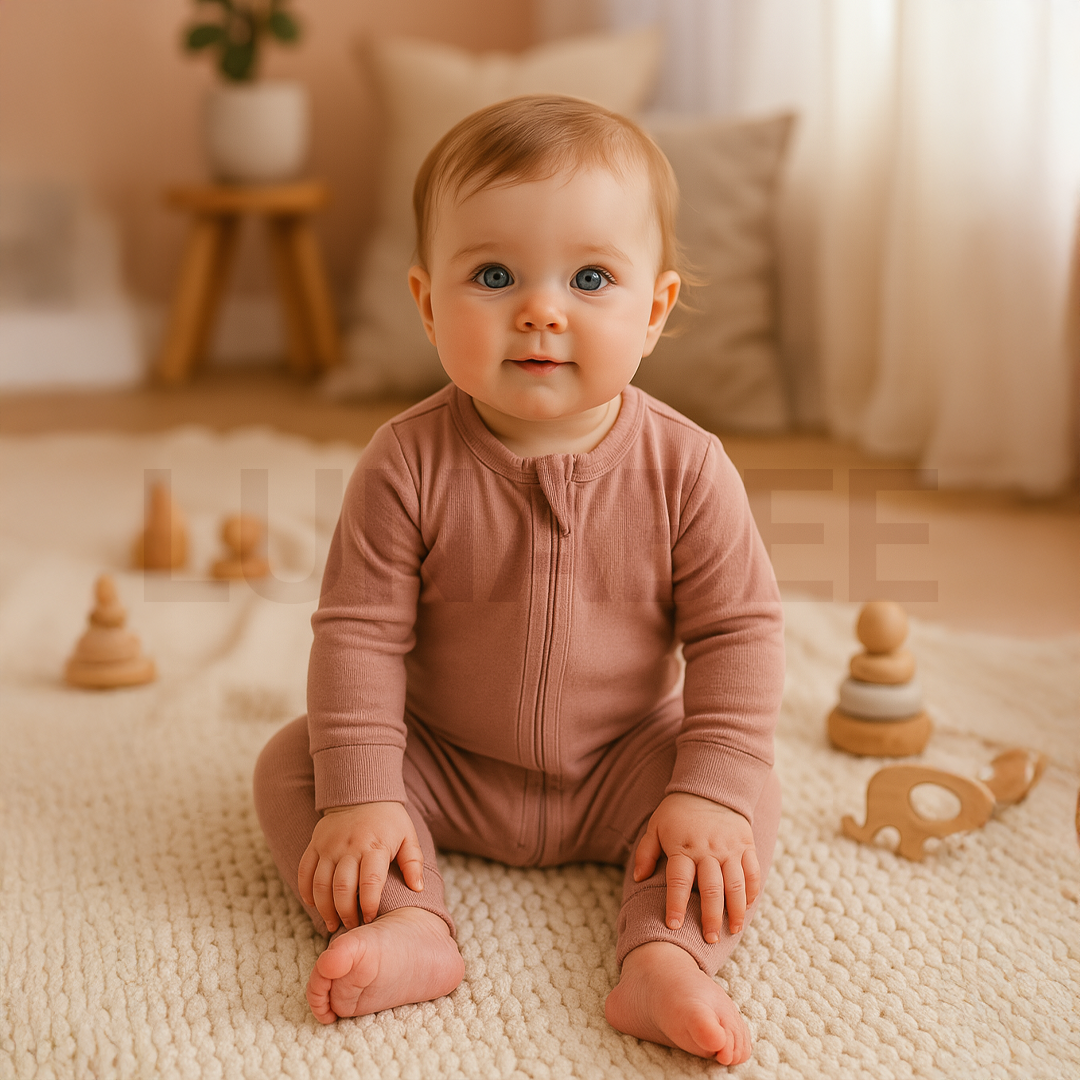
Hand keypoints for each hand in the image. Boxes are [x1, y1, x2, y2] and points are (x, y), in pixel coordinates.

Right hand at [297, 801, 423, 932]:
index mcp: (374, 846)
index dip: (369, 905)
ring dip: (324, 908)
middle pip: (342, 888)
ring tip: (333, 923)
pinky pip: (304, 871)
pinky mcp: (314, 844)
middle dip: (345, 913)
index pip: (370, 882)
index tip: (370, 918)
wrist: (361, 793)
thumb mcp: (408, 836)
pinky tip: (314, 905)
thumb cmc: (388, 821)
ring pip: (320, 884)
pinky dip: (306, 892)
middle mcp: (349, 847)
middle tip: (352, 925)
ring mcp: (328, 845)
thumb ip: (413, 863)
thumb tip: (418, 888)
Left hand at [633, 792, 759, 941]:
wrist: (710, 786)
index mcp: (683, 847)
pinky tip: (749, 907)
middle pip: (711, 889)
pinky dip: (753, 891)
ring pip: (736, 885)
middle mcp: (708, 850)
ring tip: (733, 931)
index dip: (675, 905)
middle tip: (710, 938)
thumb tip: (638, 878)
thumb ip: (646, 852)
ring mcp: (730, 848)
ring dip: (736, 910)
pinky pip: (753, 872)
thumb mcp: (655, 826)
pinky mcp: (746, 845)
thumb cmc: (678, 811)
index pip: (678, 881)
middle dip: (711, 917)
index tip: (673, 926)